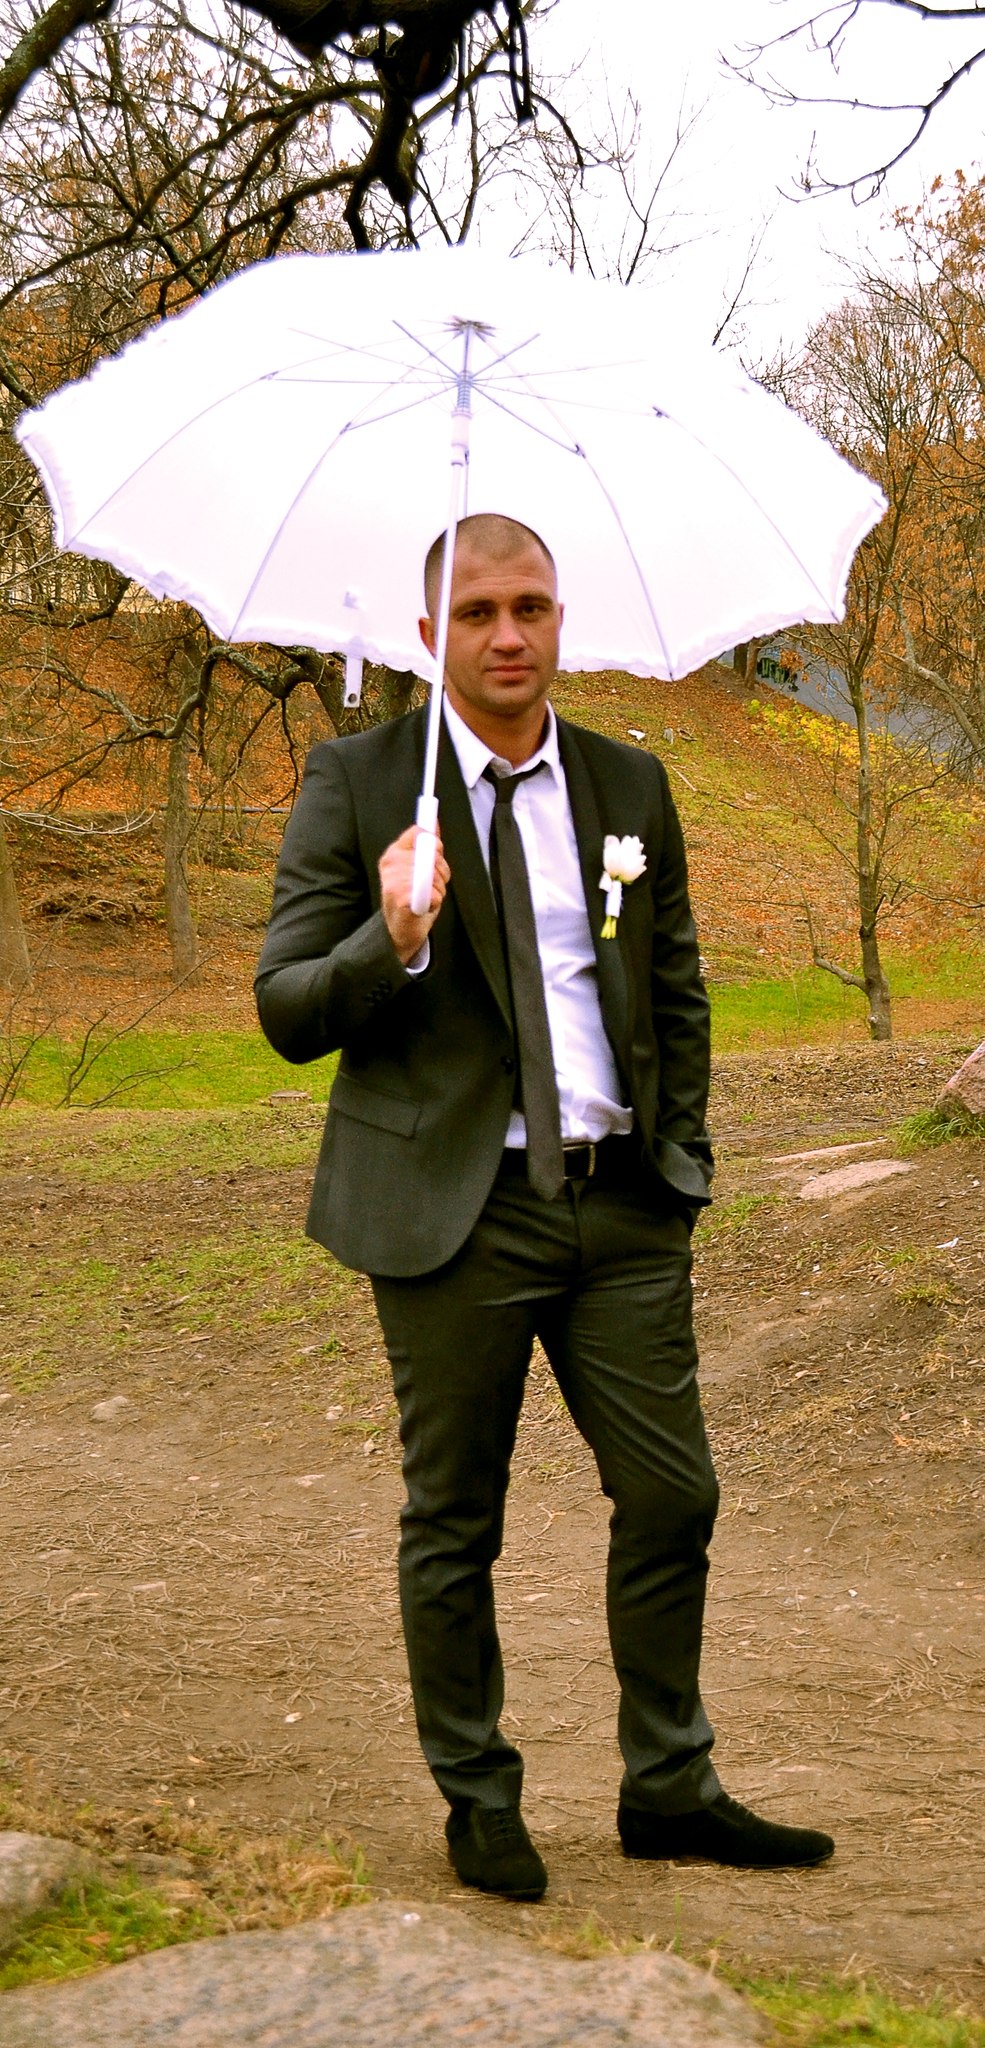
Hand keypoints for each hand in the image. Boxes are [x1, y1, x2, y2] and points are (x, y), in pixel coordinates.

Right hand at [379, 824, 449, 964]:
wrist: (400, 931)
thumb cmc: (412, 897)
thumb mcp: (418, 867)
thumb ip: (425, 845)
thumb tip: (434, 823)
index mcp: (393, 853)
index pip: (420, 834)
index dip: (435, 845)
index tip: (435, 855)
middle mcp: (390, 864)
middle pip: (432, 853)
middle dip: (441, 871)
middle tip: (432, 884)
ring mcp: (394, 881)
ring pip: (435, 875)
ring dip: (439, 889)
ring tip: (427, 897)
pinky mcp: (401, 898)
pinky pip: (433, 893)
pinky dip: (435, 902)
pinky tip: (425, 907)